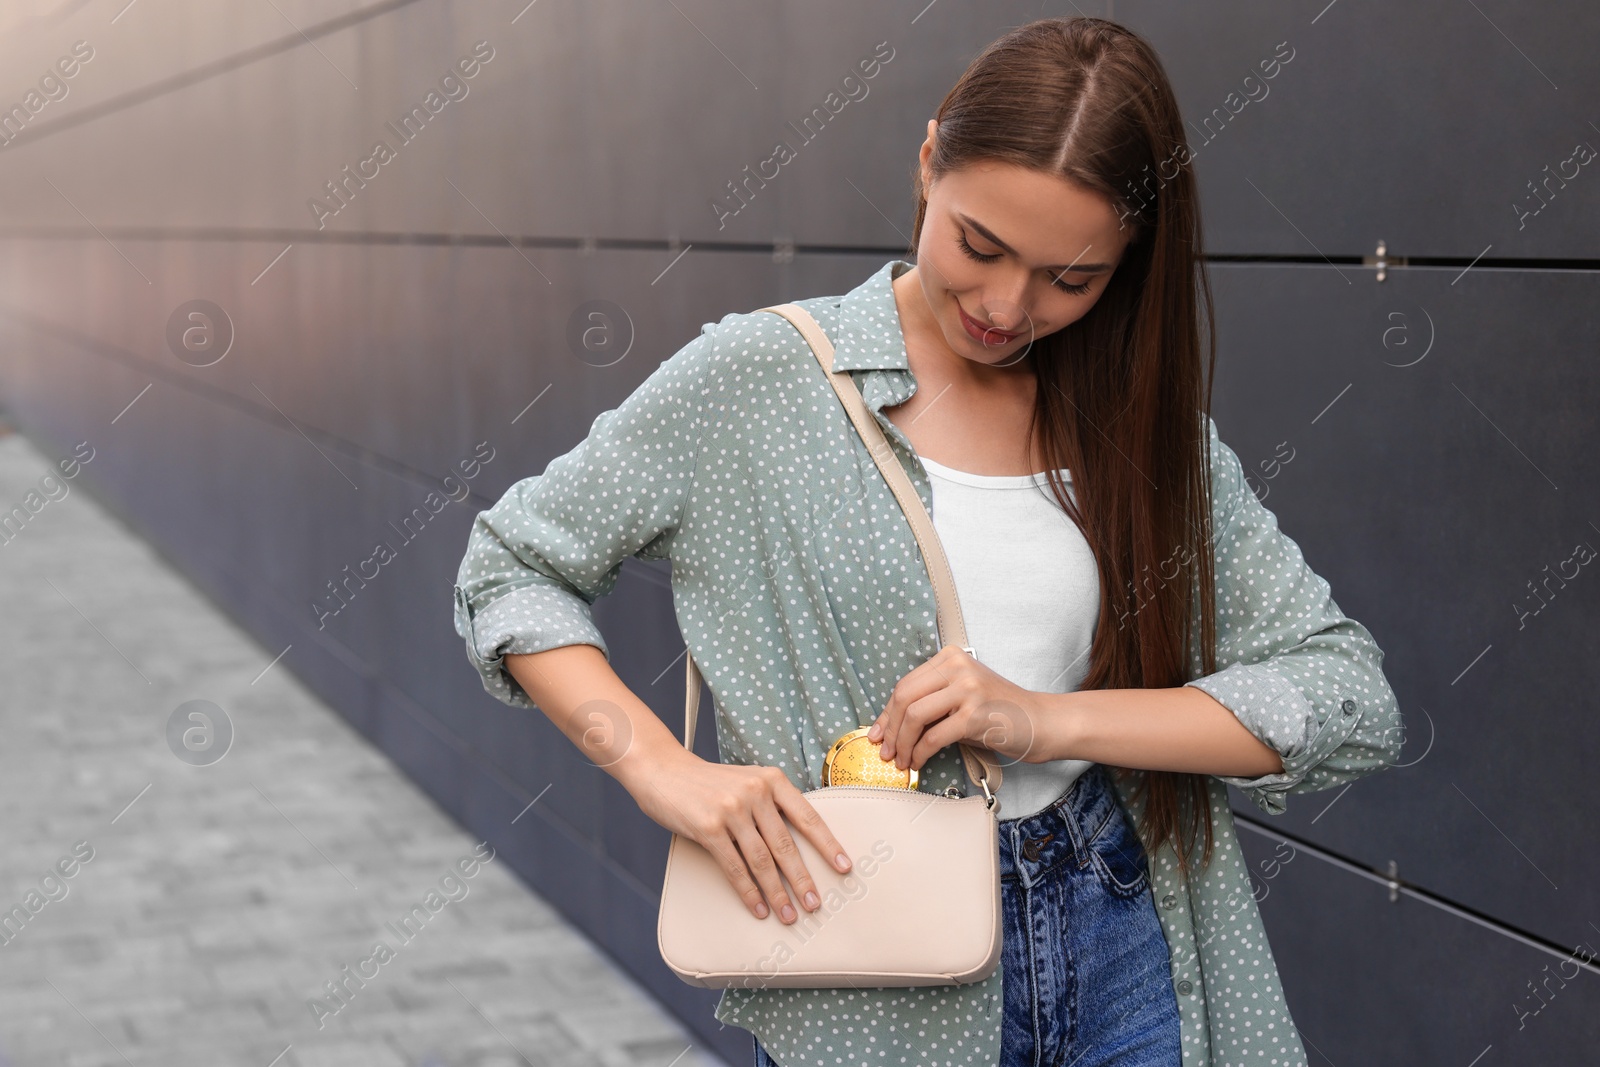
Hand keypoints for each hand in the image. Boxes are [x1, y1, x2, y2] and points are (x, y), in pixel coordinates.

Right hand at [629, 747, 853, 923]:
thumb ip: (770, 805)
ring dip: (777, 893)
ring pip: (762, 861)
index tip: (844, 867)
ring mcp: (732, 809)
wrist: (663, 771)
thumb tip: (796, 848)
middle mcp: (755, 792)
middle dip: (802, 879)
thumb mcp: (747, 781)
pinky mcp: (709, 828)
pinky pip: (734, 867)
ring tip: (788, 915)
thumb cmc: (709, 783)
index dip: (827, 844)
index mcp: (771, 779)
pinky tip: (759, 908)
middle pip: (786, 845)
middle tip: (815, 904)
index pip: (808, 816)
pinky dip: (749, 892)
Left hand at [867, 644, 1049, 771]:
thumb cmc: (996, 712)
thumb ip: (930, 701)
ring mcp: (967, 689)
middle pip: (905, 697)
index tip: (878, 734)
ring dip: (902, 744)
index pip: (905, 684)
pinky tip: (918, 762)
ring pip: (915, 716)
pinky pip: (934, 737)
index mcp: (950, 657)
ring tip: (901, 760)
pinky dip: (920, 753)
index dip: (886, 713)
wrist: (1038, 722)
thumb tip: (889, 726)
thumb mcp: (960, 695)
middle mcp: (957, 666)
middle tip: (886, 752)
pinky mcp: (974, 714)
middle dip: (890, 729)